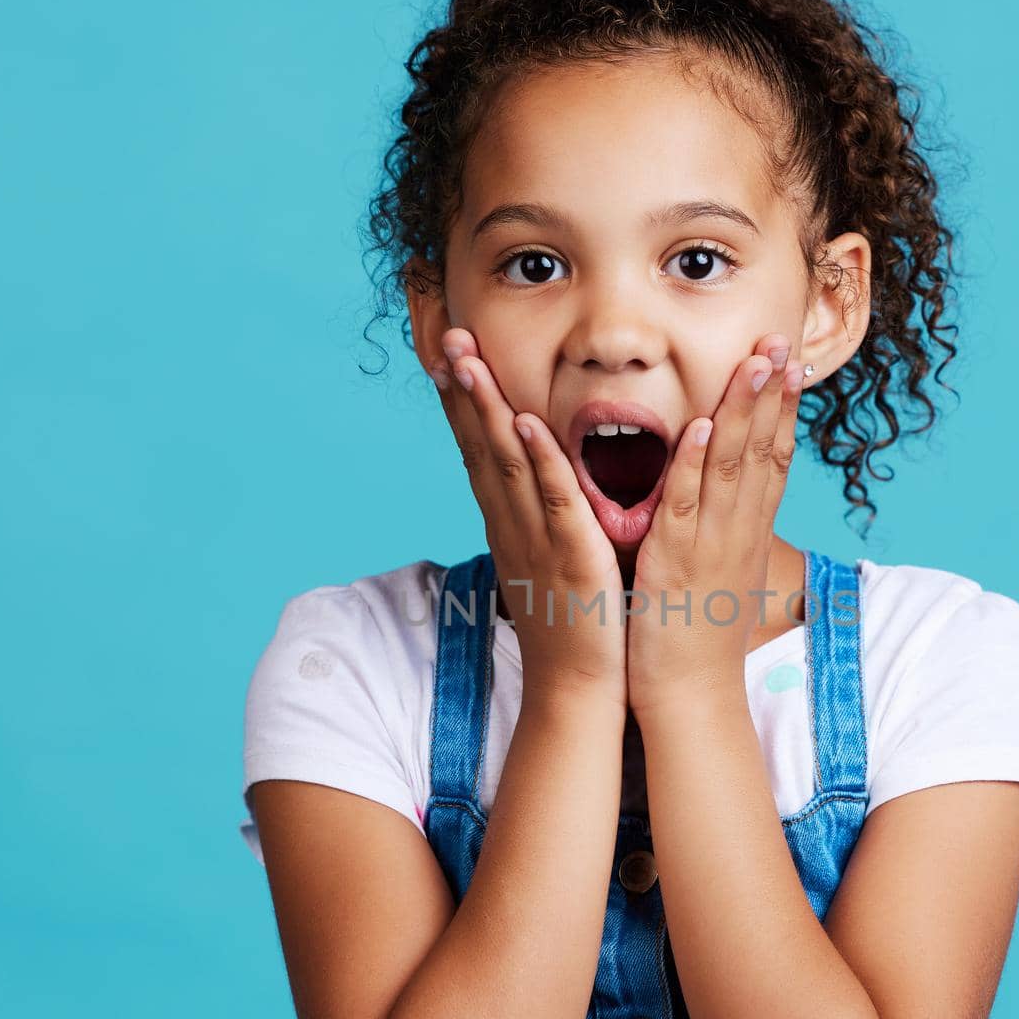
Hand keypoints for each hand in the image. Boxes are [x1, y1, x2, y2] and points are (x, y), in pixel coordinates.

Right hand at [429, 329, 626, 706]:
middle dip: (459, 385)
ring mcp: (535, 537)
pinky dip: (537, 460)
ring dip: (484, 406)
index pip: (477, 446)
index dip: (460, 397)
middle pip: (477, 442)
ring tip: (465, 357)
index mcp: (510, 521)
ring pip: (504, 461)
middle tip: (441, 330)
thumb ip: (545, 516)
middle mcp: (512, 522)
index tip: (444, 349)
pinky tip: (523, 423)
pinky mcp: (569, 555)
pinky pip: (551, 500)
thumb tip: (540, 481)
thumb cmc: (573, 624)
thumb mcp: (550, 558)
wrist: (577, 688)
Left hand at [626, 334, 803, 717]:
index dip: (784, 410)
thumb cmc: (696, 636)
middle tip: (784, 339)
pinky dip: (695, 464)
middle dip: (773, 392)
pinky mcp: (676, 560)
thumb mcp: (719, 574)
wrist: (690, 696)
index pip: (774, 460)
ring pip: (732, 466)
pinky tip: (704, 427)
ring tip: (757, 360)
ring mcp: (710, 543)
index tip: (793, 364)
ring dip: (745, 410)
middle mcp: (738, 531)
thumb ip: (723, 533)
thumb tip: (729, 506)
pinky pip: (687, 505)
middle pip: (764, 450)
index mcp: (746, 533)